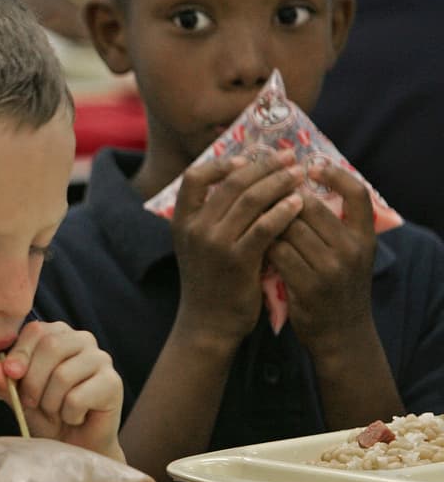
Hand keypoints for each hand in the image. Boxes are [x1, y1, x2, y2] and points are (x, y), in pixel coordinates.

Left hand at [0, 320, 123, 458]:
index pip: (36, 330)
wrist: (73, 445)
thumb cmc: (45, 415)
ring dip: (50, 403)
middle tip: (31, 403)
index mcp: (57, 334)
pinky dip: (69, 415)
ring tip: (56, 412)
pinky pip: (78, 398)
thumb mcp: (17, 397)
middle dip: (33, 382)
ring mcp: (101, 359)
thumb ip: (4, 381)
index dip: (19, 354)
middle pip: (51, 347)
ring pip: (63, 375)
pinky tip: (75, 417)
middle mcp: (82, 340)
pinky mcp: (113, 383)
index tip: (11, 375)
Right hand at [171, 151, 304, 343]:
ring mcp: (214, 244)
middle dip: (264, 166)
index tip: (247, 159)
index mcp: (181, 221)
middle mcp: (194, 228)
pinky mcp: (238, 260)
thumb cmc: (210, 281)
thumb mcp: (197, 246)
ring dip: (279, 183)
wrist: (208, 323)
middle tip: (289, 158)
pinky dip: (284, 210)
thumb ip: (211, 217)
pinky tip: (299, 203)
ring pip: (251, 199)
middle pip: (231, 183)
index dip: (222, 163)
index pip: (194, 177)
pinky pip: (265, 226)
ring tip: (299, 176)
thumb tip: (242, 183)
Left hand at [268, 162, 376, 353]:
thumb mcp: (349, 254)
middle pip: (310, 207)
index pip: (357, 193)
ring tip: (251, 216)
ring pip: (288, 228)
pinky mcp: (307, 286)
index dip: (335, 174)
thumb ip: (334, 225)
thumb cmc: (337, 287)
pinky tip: (249, 242)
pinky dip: (261, 244)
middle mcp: (352, 250)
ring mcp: (330, 269)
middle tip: (261, 192)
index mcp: (364, 237)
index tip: (311, 164)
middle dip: (282, 198)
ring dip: (266, 220)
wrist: (340, 334)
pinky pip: (276, 252)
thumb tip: (301, 186)